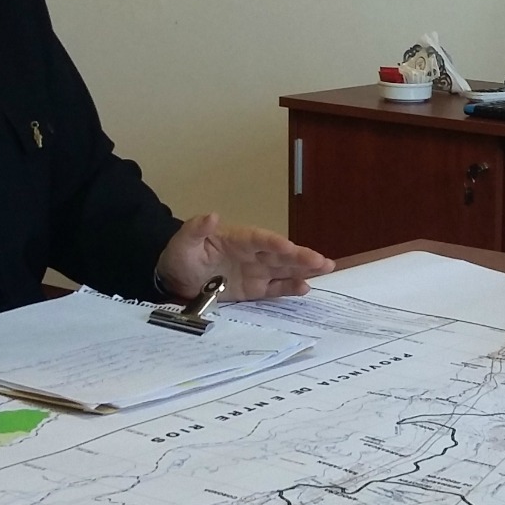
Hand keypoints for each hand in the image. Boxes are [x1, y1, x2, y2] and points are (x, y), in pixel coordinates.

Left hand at [155, 213, 334, 300]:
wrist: (177, 278)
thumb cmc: (182, 254)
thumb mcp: (183, 241)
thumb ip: (196, 229)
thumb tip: (211, 216)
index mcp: (239, 239)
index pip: (260, 239)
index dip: (274, 243)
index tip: (288, 247)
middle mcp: (253, 254)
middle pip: (280, 254)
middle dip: (301, 256)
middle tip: (322, 260)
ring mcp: (256, 271)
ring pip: (284, 269)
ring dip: (304, 269)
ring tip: (326, 268)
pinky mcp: (255, 289)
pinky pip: (275, 288)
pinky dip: (289, 288)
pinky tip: (305, 288)